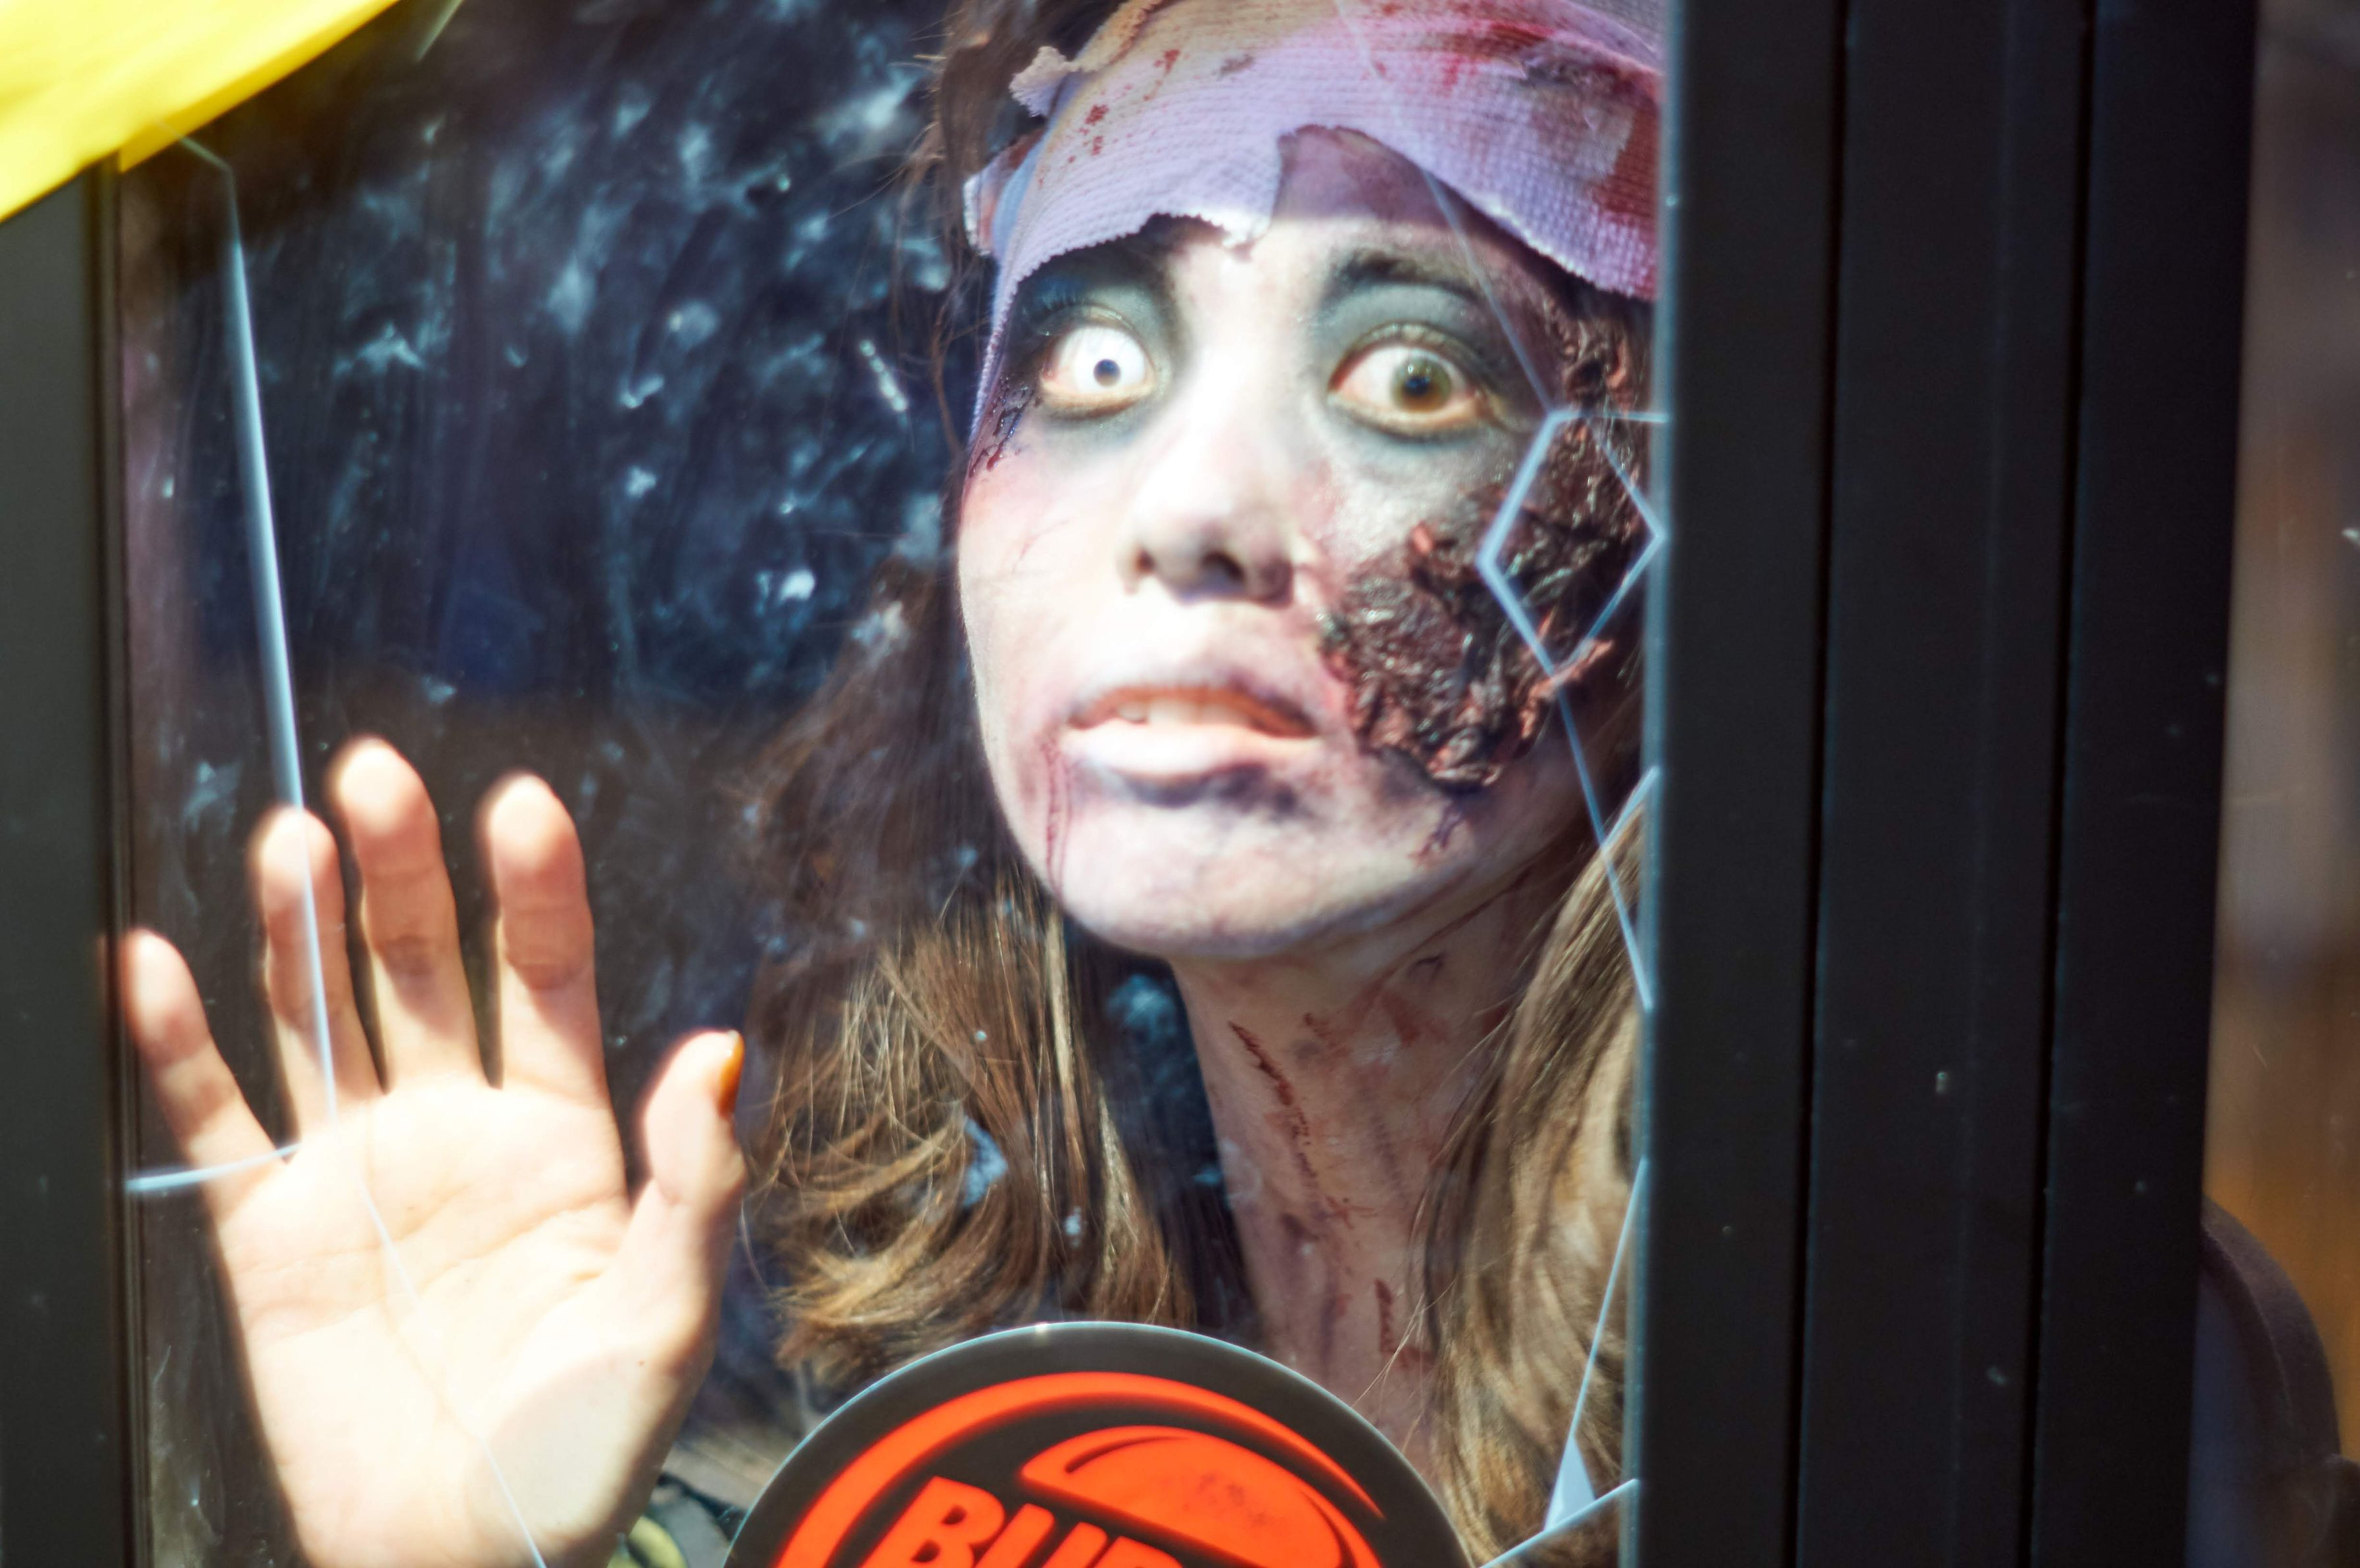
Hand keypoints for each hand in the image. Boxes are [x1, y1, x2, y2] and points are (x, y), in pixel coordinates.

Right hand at [123, 740, 745, 1567]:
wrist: (471, 1556)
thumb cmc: (588, 1452)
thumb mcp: (667, 1321)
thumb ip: (692, 1186)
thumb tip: (718, 1050)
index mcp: (562, 1134)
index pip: (544, 976)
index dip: (533, 890)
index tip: (521, 804)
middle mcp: (456, 1127)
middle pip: (422, 966)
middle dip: (402, 870)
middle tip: (377, 773)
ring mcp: (358, 1171)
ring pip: (318, 1014)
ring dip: (299, 923)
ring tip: (292, 837)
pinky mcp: (270, 1234)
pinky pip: (214, 1120)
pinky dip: (177, 1041)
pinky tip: (153, 957)